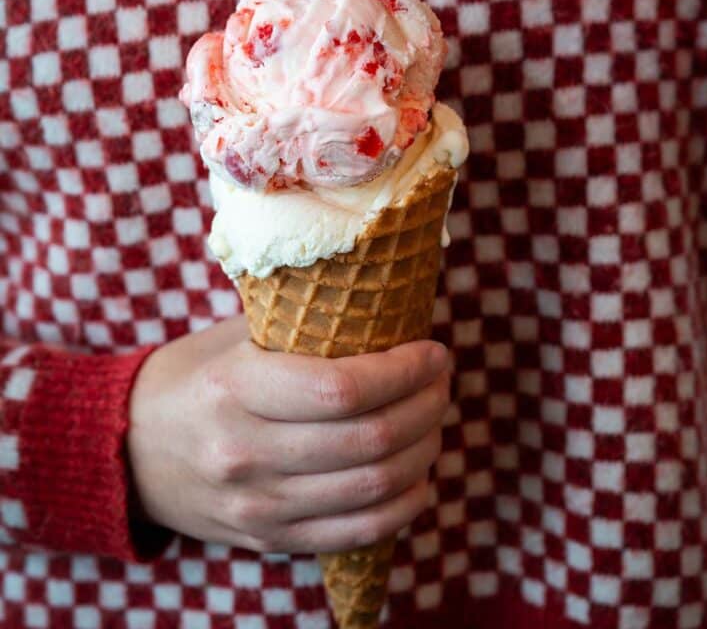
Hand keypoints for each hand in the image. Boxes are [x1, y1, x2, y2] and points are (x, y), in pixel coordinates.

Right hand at [127, 316, 450, 552]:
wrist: (129, 452)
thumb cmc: (194, 378)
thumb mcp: (234, 336)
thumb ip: (300, 324)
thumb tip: (386, 302)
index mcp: (236, 388)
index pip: (342, 388)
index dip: (404, 371)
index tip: (433, 351)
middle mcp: (245, 452)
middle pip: (369, 440)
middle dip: (427, 406)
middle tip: (442, 381)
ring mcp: (257, 506)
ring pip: (372, 489)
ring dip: (424, 451)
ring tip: (435, 419)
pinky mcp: (269, 539)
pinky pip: (357, 534)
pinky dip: (403, 505)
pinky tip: (419, 477)